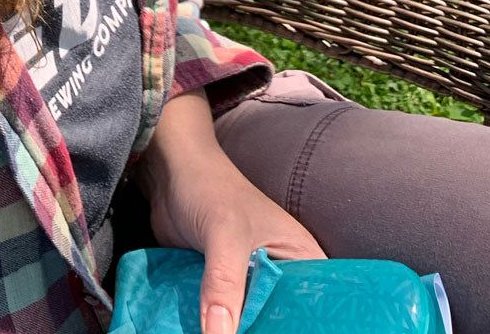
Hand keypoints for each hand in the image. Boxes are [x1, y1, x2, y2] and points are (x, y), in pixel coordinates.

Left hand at [139, 93, 325, 333]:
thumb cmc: (209, 188)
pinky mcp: (223, 286)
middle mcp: (281, 272)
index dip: (309, 325)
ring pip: (254, 321)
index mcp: (301, 256)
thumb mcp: (224, 235)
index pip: (318, 305)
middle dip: (268, 330)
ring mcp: (251, 280)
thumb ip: (224, 285)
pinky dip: (218, 328)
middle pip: (284, 319)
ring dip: (239, 332)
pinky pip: (226, 317)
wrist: (170, 171)